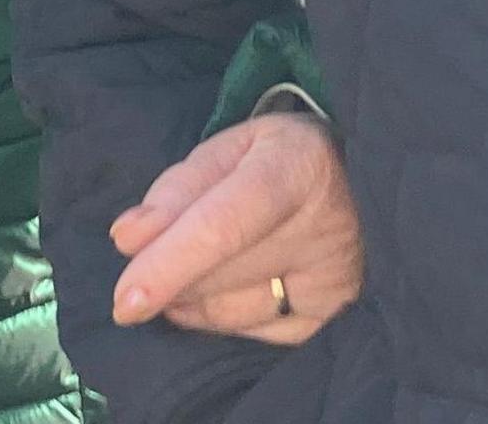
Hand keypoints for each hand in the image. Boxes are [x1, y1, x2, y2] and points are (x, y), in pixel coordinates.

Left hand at [110, 111, 362, 344]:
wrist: (363, 184)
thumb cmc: (280, 162)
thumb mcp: (230, 150)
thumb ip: (177, 191)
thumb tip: (127, 239)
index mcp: (298, 167)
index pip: (223, 226)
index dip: (170, 264)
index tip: (125, 300)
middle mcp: (327, 230)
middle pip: (218, 277)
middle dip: (169, 275)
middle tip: (152, 255)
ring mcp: (335, 282)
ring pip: (229, 313)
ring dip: (189, 297)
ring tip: (193, 263)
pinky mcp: (331, 320)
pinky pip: (248, 336)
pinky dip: (216, 316)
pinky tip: (219, 288)